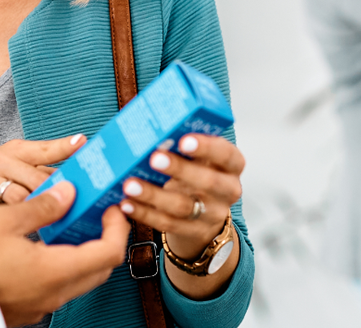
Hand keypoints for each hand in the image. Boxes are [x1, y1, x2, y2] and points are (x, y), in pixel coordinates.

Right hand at [0, 183, 128, 326]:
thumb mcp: (4, 220)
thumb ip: (42, 206)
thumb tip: (68, 192)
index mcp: (55, 271)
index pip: (109, 253)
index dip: (118, 228)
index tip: (112, 209)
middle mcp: (55, 293)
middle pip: (100, 269)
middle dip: (104, 239)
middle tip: (95, 214)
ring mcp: (43, 304)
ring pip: (81, 279)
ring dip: (84, 252)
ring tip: (69, 225)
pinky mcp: (29, 308)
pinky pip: (60, 286)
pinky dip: (64, 264)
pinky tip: (46, 246)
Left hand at [118, 134, 243, 259]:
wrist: (205, 212)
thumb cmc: (198, 173)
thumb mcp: (200, 157)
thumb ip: (184, 144)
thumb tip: (151, 128)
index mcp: (233, 165)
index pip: (227, 155)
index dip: (207, 148)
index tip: (184, 141)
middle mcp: (228, 190)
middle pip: (208, 182)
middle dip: (179, 169)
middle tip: (154, 159)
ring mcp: (213, 214)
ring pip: (184, 206)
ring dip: (154, 195)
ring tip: (130, 185)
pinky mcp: (194, 231)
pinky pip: (168, 224)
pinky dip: (145, 213)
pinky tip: (127, 204)